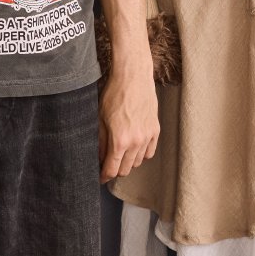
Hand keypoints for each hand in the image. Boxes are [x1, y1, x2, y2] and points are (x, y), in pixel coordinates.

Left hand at [99, 60, 159, 182]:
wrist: (133, 77)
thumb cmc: (114, 94)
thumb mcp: (100, 119)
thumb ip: (100, 142)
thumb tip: (98, 158)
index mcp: (120, 141)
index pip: (112, 169)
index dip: (104, 176)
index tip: (100, 177)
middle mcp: (136, 142)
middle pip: (126, 169)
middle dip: (115, 170)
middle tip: (107, 165)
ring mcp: (148, 136)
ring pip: (138, 162)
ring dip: (128, 162)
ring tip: (120, 154)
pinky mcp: (156, 130)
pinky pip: (149, 152)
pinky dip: (141, 154)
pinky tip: (134, 147)